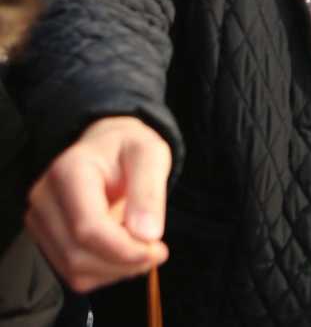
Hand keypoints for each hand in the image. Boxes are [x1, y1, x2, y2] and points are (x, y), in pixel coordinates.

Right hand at [26, 116, 170, 292]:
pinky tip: (124, 252)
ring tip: (142, 248)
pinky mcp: (45, 239)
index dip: (124, 249)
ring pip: (74, 270)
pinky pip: (74, 274)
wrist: (107, 149)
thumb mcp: (150, 154)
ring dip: (116, 270)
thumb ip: (149, 191)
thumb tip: (147, 235)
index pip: (87, 227)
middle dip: (124, 262)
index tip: (157, 250)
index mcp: (68, 172)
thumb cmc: (129, 149)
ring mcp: (39, 221)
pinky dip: (105, 272)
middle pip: (78, 255)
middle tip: (157, 251)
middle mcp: (44, 198)